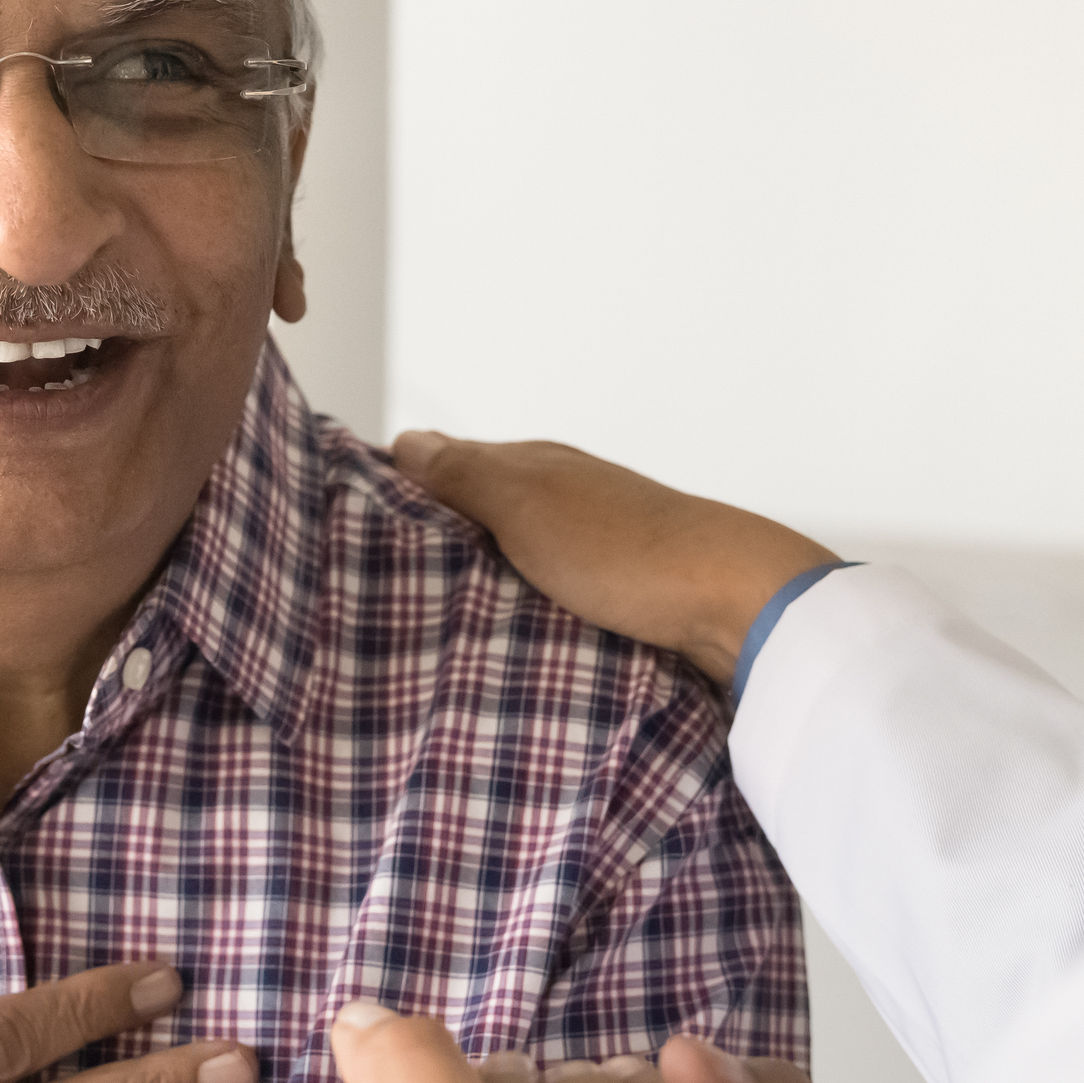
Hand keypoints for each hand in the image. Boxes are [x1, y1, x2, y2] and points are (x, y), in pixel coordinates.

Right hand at [391, 432, 837, 695]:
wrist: (736, 607)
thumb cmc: (627, 552)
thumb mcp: (527, 505)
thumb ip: (465, 475)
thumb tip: (404, 441)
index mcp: (538, 467)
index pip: (448, 465)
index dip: (400, 491)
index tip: (347, 526)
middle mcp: (565, 500)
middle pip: (479, 516)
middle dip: (432, 543)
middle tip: (373, 591)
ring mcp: (595, 551)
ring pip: (514, 561)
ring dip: (477, 583)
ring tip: (425, 624)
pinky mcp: (620, 600)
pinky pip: (549, 600)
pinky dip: (519, 612)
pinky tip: (499, 641)